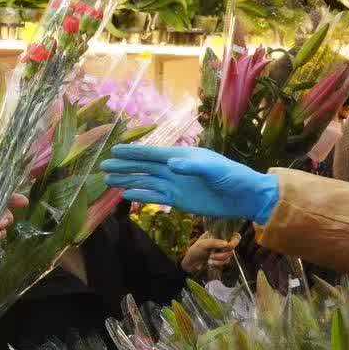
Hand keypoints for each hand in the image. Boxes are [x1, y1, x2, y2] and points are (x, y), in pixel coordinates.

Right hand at [103, 146, 279, 225]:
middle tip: (103, 167)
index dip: (134, 152)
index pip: (153, 154)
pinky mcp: (178, 200)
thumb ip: (194, 166)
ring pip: (146, 181)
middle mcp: (175, 169)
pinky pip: (155, 196)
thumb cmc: (233, 177)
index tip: (115, 149)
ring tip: (108, 180)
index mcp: (182, 157)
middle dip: (124, 166)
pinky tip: (126, 195)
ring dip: (128, 180)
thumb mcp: (215, 170)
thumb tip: (172, 164)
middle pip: (144, 167)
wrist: (245, 196)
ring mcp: (175, 185)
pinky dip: (141, 195)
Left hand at [182, 233, 237, 276]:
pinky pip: (226, 261)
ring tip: (210, 258)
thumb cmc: (194, 250)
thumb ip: (215, 243)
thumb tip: (227, 243)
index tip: (230, 244)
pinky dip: (218, 263)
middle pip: (232, 247)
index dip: (235, 239)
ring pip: (229, 255)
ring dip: (219, 259)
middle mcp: (221, 241)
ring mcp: (221, 250)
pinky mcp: (220, 258)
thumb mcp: (203, 244)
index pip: (232, 234)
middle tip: (213, 255)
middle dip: (223, 253)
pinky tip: (211, 263)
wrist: (190, 263)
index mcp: (217, 234)